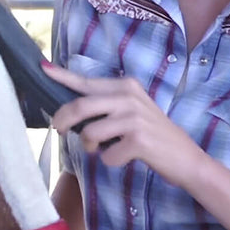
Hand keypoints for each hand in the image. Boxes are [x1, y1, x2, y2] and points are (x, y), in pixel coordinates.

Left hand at [42, 62, 205, 187]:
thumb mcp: (131, 111)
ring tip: (102, 149)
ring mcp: (134, 118)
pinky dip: (109, 161)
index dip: (62, 76)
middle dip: (62, 120)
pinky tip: (124, 158)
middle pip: (80, 106)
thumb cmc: (152, 135)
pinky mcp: (138, 140)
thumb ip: (105, 105)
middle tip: (59, 130)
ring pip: (90, 133)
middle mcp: (129, 97)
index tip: (42, 67)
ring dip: (90, 147)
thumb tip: (70, 110)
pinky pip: (106, 155)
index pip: (86, 81)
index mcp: (125, 86)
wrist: (186, 158)